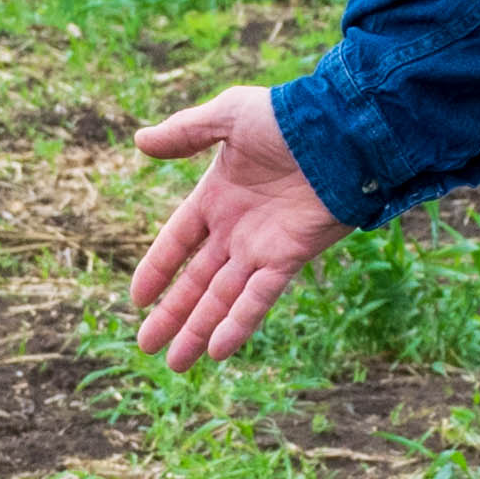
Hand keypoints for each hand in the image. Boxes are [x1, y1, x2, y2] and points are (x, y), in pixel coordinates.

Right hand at [127, 84, 349, 368]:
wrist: (341, 130)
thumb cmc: (287, 116)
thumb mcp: (228, 115)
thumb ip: (185, 131)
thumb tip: (140, 142)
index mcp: (217, 197)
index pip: (178, 241)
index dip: (157, 269)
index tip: (137, 298)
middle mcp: (237, 229)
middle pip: (197, 281)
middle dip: (172, 314)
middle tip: (147, 346)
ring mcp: (263, 247)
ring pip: (223, 298)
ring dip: (199, 330)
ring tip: (176, 363)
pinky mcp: (290, 257)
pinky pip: (259, 297)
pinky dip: (239, 322)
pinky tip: (217, 350)